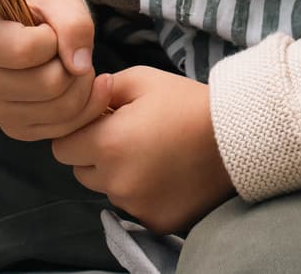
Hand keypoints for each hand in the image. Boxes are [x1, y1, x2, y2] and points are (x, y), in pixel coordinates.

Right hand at [0, 0, 110, 140]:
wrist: (24, 38)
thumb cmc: (39, 17)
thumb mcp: (57, 1)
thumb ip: (73, 23)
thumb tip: (80, 66)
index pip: (28, 50)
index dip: (53, 38)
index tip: (48, 30)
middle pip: (50, 84)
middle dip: (73, 65)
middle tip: (69, 51)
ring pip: (62, 109)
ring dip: (82, 84)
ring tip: (72, 65)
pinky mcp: (17, 130)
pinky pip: (66, 128)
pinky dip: (86, 105)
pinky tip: (81, 83)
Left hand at [50, 66, 235, 233]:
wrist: (238, 136)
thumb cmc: (188, 103)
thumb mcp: (143, 79)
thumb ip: (104, 88)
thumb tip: (86, 99)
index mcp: (108, 143)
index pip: (62, 147)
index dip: (78, 132)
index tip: (101, 122)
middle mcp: (116, 181)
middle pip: (82, 172)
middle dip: (96, 155)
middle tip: (129, 136)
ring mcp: (136, 206)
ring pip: (108, 190)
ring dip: (119, 175)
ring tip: (153, 153)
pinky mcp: (156, 221)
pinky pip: (134, 207)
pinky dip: (144, 192)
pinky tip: (168, 173)